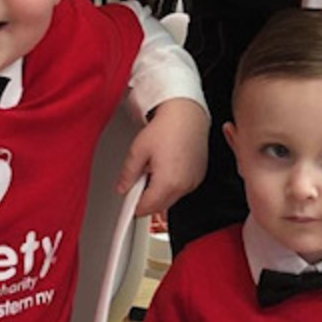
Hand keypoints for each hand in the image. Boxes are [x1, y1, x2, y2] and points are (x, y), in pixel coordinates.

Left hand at [118, 98, 208, 216]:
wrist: (188, 113)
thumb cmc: (167, 127)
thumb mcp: (138, 150)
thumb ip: (128, 173)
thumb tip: (122, 187)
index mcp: (167, 183)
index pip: (146, 208)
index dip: (134, 205)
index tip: (128, 198)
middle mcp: (184, 186)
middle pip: (159, 207)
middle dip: (147, 199)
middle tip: (139, 179)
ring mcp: (193, 181)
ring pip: (171, 199)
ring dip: (160, 192)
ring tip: (155, 168)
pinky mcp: (199, 175)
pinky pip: (182, 188)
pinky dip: (173, 184)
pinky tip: (168, 166)